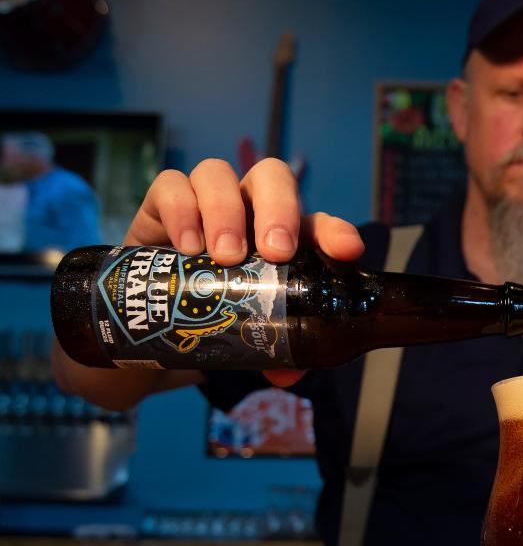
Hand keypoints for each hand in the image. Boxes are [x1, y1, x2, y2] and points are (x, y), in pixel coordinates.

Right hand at [125, 157, 364, 385]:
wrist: (153, 317)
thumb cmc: (217, 314)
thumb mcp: (248, 333)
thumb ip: (273, 349)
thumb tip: (289, 372)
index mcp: (284, 238)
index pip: (317, 224)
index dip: (335, 232)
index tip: (347, 251)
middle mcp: (249, 210)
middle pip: (271, 178)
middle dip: (279, 209)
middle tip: (275, 252)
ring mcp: (205, 201)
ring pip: (218, 173)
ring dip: (225, 211)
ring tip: (224, 257)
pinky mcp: (161, 203)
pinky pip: (170, 185)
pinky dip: (180, 210)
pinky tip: (185, 247)